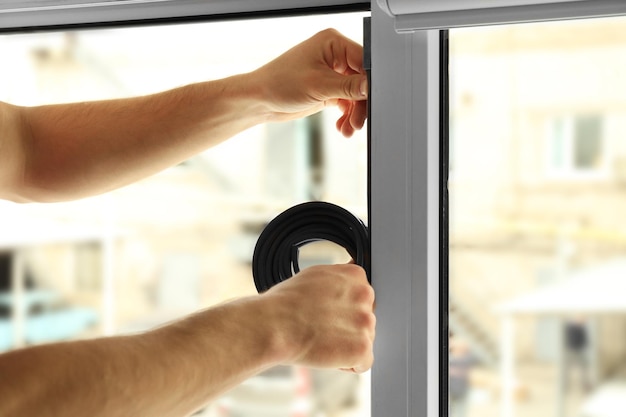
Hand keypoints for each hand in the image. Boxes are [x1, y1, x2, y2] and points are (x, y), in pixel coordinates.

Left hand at [251, 29, 367, 137]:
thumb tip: (370, 87)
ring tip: (348, 129)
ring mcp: (332, 72)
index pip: (364, 61)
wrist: (260, 101)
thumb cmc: (280, 84)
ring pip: (356, 94)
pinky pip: (347, 102)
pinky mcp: (328, 88)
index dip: (369, 83)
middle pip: (362, 80)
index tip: (371, 102)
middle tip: (357, 123)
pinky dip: (347, 115)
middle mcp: (334, 55)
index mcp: (333, 43)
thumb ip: (348, 86)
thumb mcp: (319, 85)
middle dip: (360, 104)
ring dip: (354, 114)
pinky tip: (342, 127)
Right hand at [261, 264, 374, 372]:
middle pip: (364, 320)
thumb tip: (349, 280)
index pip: (361, 299)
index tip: (326, 313)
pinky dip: (346, 364)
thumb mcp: (315, 275)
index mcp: (355, 275)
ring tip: (321, 339)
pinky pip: (363, 363)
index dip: (342, 310)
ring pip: (363, 341)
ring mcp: (366, 321)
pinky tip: (327, 353)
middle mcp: (365, 294)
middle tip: (321, 327)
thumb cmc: (285, 302)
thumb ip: (338, 279)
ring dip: (345, 346)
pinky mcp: (362, 347)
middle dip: (346, 327)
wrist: (273, 324)